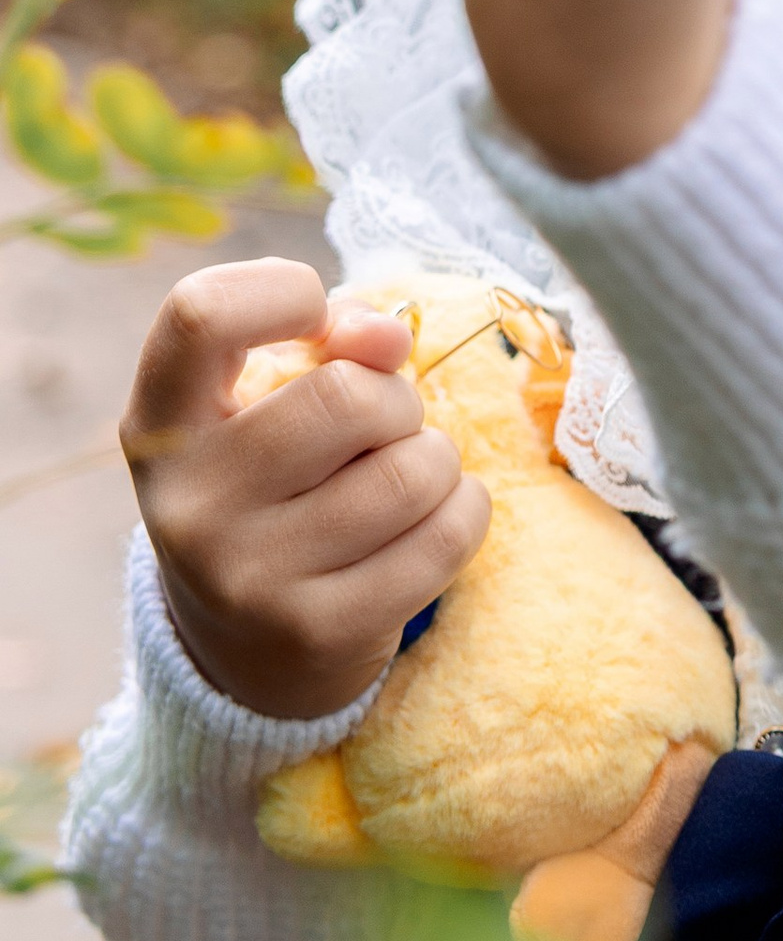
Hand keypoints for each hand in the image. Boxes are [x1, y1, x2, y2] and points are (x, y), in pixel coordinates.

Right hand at [126, 260, 491, 722]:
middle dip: (394, 398)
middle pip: (344, 395)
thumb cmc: (275, 489)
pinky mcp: (319, 631)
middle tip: (383, 426)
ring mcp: (248, 576)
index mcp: (159, 427)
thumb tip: (388, 335)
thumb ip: (331, 344)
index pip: (202, 316)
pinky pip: (447, 534)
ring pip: (410, 469)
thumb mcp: (267, 410)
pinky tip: (431, 517)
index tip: (317, 318)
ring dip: (435, 458)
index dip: (283, 291)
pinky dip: (464, 509)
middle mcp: (189, 503)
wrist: (247, 649)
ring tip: (404, 477)